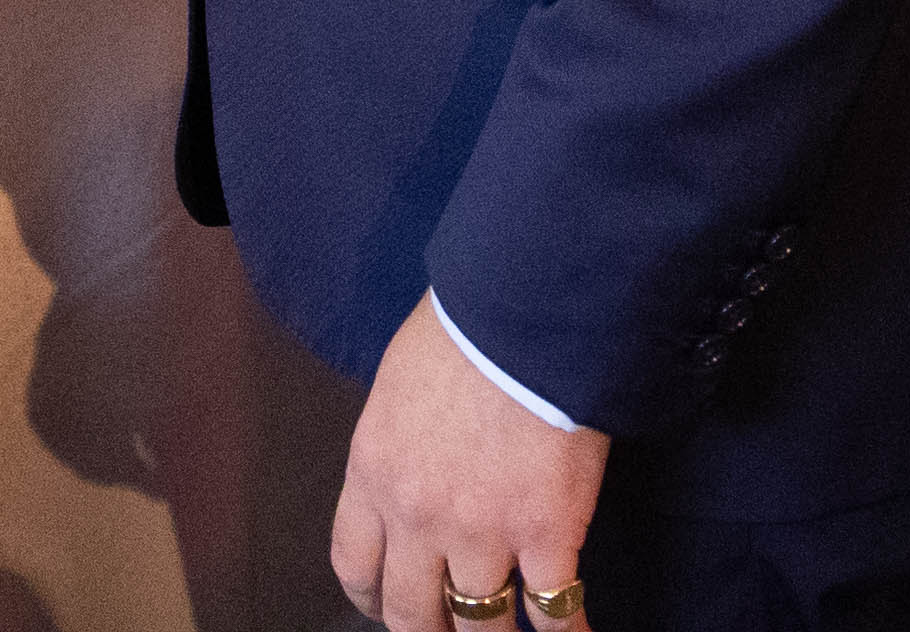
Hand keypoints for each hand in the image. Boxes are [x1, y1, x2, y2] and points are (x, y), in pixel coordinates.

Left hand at [333, 295, 600, 631]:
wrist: (528, 309)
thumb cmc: (466, 325)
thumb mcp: (400, 384)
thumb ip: (399, 443)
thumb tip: (415, 467)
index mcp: (374, 472)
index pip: (354, 564)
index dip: (370, 598)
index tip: (384, 605)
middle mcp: (418, 516)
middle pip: (410, 614)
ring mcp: (482, 532)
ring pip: (482, 625)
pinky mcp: (547, 534)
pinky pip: (555, 611)